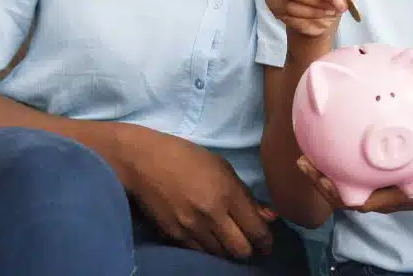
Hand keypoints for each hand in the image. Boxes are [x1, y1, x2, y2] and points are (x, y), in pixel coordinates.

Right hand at [119, 124, 276, 259]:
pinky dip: (210, 250)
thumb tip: (269, 216)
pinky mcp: (174, 236)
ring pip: (221, 255)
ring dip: (230, 251)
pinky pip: (200, 253)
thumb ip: (246, 196)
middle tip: (253, 246)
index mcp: (227, 193)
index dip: (266, 241)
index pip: (255, 229)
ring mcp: (191, 228)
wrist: (143, 162)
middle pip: (241, 250)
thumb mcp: (222, 168)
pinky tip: (212, 241)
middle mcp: (211, 215)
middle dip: (251, 250)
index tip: (267, 243)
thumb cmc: (187, 157)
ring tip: (231, 242)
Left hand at [296, 129, 412, 214]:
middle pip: (341, 195)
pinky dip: (337, 163)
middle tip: (303, 161)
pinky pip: (350, 174)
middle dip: (320, 181)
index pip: (357, 201)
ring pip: (342, 186)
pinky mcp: (374, 180)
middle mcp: (378, 195)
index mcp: (391, 196)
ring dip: (323, 173)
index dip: (337, 192)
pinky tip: (329, 143)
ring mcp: (375, 189)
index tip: (321, 178)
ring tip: (305, 154)